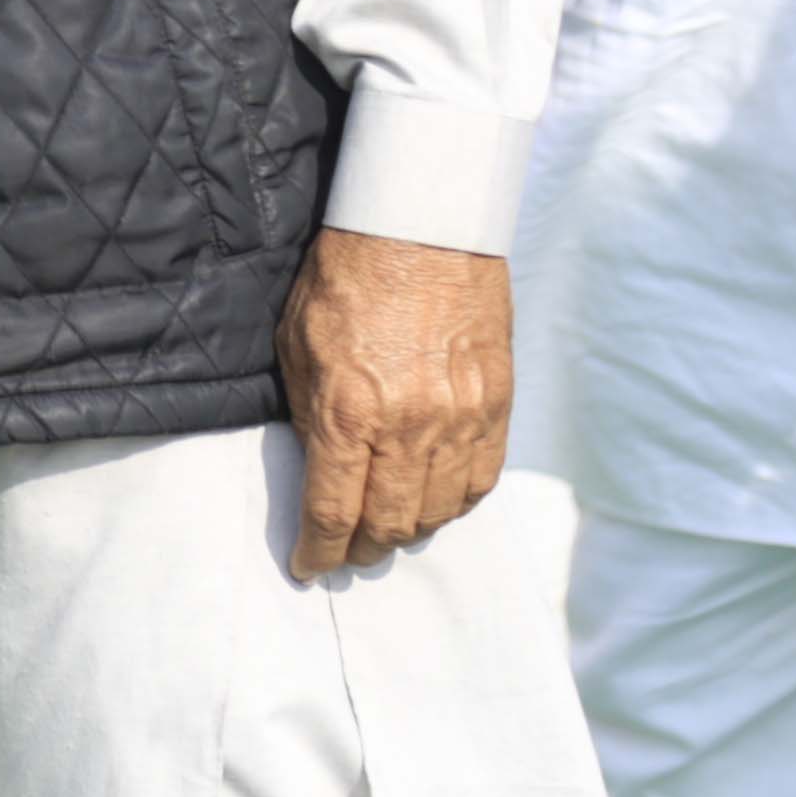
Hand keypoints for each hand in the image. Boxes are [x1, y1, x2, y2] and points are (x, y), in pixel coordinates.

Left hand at [276, 226, 509, 576]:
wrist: (421, 229)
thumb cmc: (345, 279)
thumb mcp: (298, 346)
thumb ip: (311, 414)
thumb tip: (317, 468)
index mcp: (351, 414)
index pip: (334, 511)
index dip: (319, 550)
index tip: (308, 567)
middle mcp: (410, 428)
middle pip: (390, 521)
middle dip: (363, 548)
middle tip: (347, 551)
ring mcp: (461, 420)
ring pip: (439, 510)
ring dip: (409, 529)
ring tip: (387, 530)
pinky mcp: (497, 406)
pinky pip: (480, 480)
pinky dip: (454, 503)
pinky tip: (435, 503)